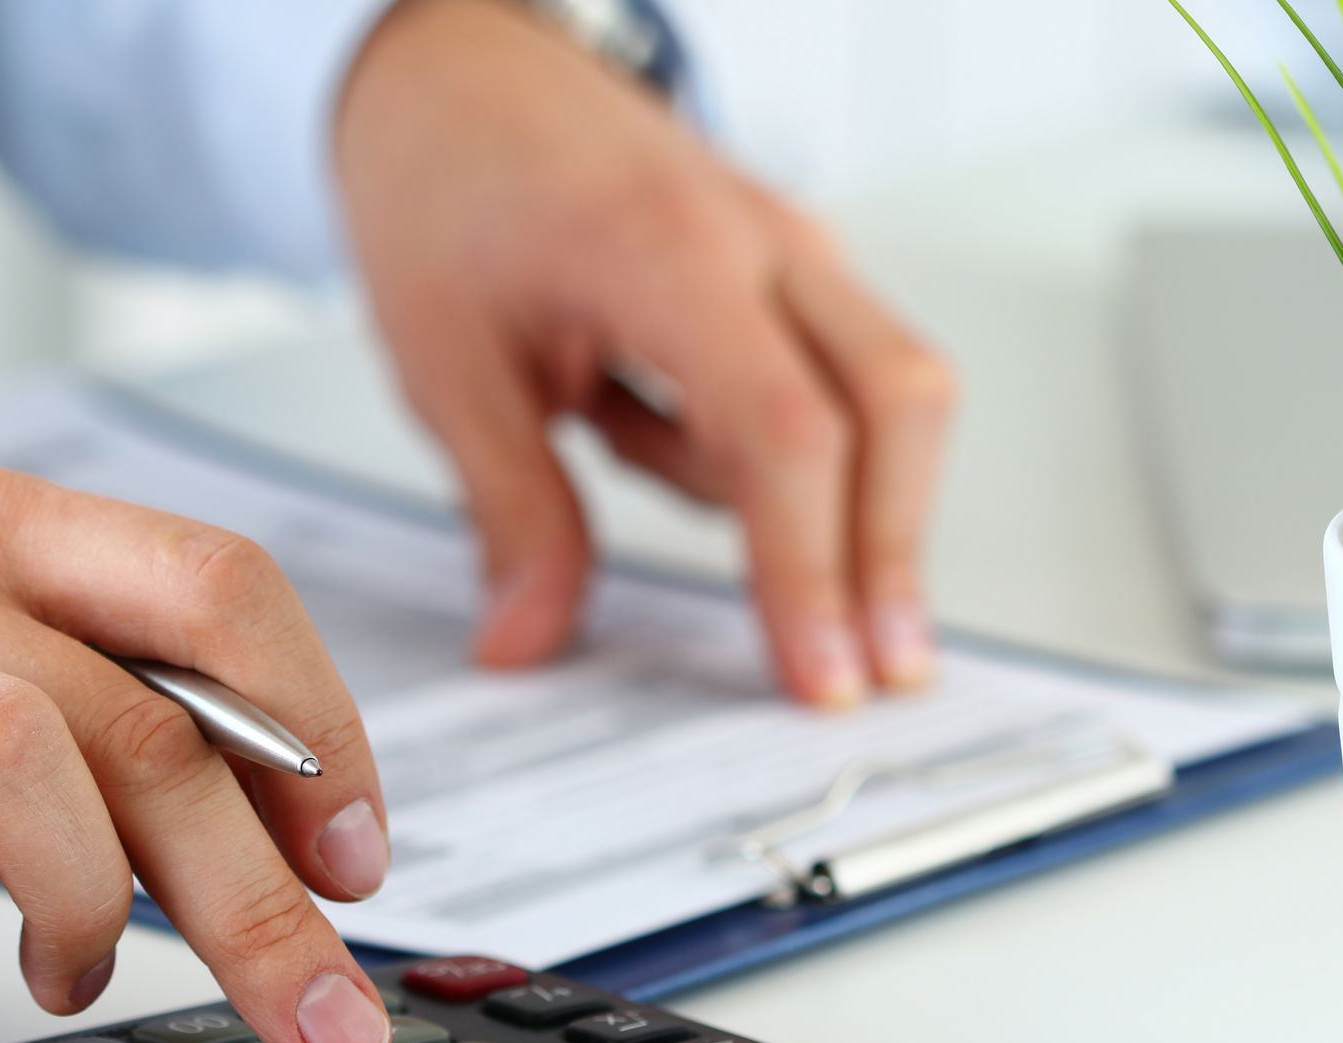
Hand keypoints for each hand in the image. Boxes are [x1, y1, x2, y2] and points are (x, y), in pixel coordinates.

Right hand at [0, 464, 391, 1042]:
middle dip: (254, 894)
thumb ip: (130, 712)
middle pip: (146, 724)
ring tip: (70, 966)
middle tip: (310, 1004)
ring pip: (25, 765)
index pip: (219, 586)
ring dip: (87, 907)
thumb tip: (312, 843)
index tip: (355, 856)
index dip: (319, 729)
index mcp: (8, 524)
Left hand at [336, 0, 955, 706]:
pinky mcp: (788, 267)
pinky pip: (830, 376)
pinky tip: (636, 413)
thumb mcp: (448, 367)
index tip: (822, 675)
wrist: (451, 68)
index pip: (788, 432)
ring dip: (808, 486)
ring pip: (887, 390)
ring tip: (613, 434)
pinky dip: (776, 445)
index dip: (815, 569)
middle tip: (877, 672)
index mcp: (670, 253)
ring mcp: (789, 245)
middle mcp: (762, 238)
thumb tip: (531, 639)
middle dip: (895, 553)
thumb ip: (512, 512)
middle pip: (899, 405)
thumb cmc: (443, 181)